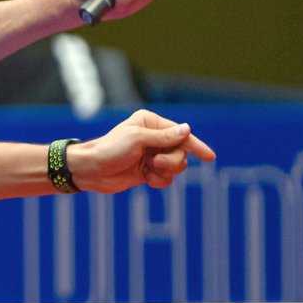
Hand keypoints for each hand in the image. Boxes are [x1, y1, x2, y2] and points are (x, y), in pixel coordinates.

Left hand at [66, 109, 214, 193]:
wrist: (91, 171)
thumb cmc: (110, 150)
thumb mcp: (137, 140)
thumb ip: (164, 137)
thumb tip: (187, 129)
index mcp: (150, 123)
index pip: (181, 134)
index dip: (196, 145)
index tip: (210, 157)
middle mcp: (153, 137)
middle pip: (181, 152)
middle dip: (172, 161)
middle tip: (155, 162)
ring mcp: (152, 154)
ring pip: (176, 166)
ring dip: (165, 171)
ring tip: (149, 170)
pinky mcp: (148, 170)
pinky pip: (166, 178)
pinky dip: (158, 180)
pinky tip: (145, 179)